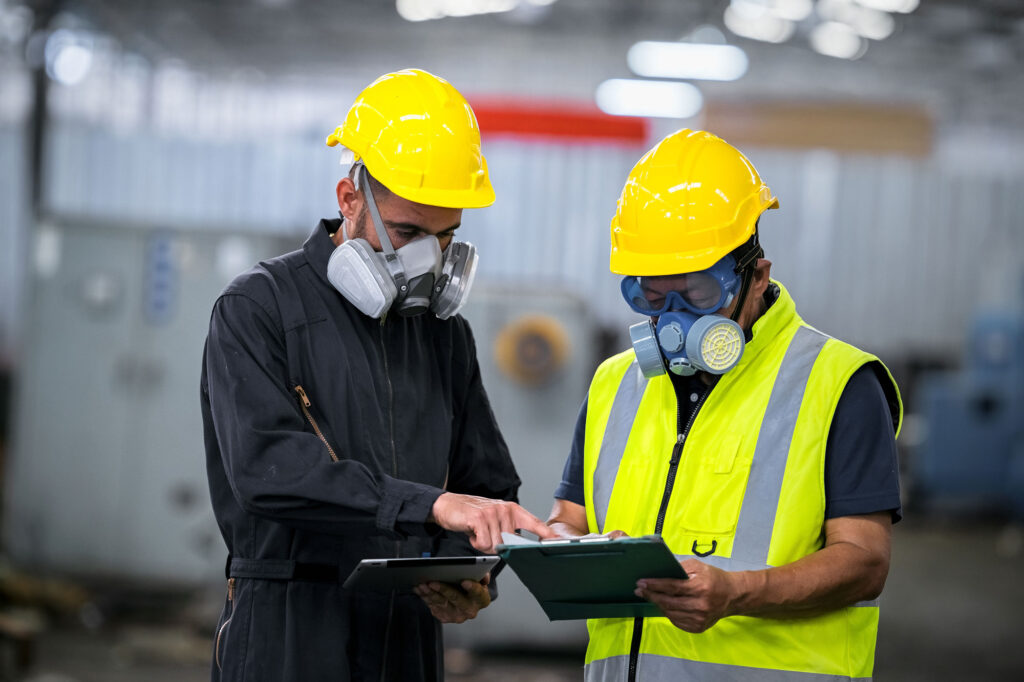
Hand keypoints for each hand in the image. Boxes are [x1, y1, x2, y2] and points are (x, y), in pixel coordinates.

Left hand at [414, 574, 490, 623]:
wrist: (465, 598)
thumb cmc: (471, 583)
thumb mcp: (480, 577)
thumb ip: (482, 573)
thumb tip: (483, 576)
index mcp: (482, 600)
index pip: (478, 593)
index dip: (472, 588)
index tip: (464, 581)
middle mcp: (470, 610)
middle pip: (456, 599)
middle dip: (444, 590)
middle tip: (433, 582)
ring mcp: (456, 616)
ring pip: (441, 603)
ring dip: (430, 593)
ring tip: (422, 584)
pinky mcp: (444, 617)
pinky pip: (432, 606)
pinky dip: (425, 597)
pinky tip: (419, 589)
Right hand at [430, 493, 555, 552]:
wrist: (449, 505)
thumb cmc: (474, 515)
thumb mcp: (495, 519)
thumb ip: (509, 530)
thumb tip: (518, 547)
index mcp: (513, 510)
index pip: (534, 523)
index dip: (547, 534)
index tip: (558, 542)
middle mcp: (505, 510)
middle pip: (509, 543)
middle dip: (495, 544)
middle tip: (485, 534)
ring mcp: (493, 513)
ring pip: (495, 546)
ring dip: (483, 543)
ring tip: (477, 531)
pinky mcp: (480, 518)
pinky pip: (483, 543)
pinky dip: (475, 542)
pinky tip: (472, 532)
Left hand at [635, 559, 736, 632]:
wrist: (732, 596)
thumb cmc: (714, 578)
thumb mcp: (698, 566)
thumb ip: (679, 569)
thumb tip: (659, 572)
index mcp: (700, 587)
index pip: (671, 587)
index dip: (654, 585)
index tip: (641, 582)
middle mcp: (700, 605)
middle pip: (668, 602)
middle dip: (651, 595)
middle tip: (639, 590)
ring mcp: (700, 619)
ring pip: (670, 613)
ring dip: (658, 604)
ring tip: (651, 596)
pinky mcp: (698, 627)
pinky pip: (676, 621)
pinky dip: (668, 613)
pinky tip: (664, 605)